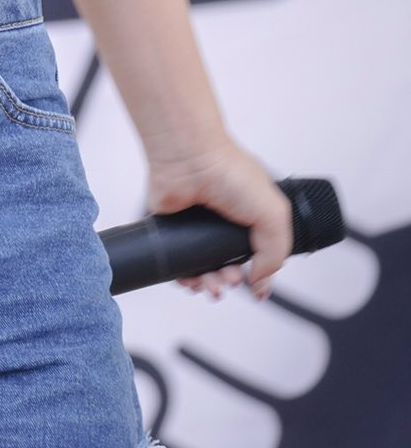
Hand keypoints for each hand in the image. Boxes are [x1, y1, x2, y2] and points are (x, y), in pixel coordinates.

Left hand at [144, 136, 293, 299]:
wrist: (189, 159)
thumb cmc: (230, 173)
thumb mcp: (273, 214)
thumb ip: (275, 252)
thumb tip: (260, 280)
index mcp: (251, 217)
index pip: (257, 256)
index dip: (258, 275)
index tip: (256, 288)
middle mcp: (224, 223)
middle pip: (229, 267)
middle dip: (231, 281)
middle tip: (230, 278)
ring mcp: (197, 227)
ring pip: (204, 270)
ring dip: (211, 283)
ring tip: (213, 282)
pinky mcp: (173, 231)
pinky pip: (178, 263)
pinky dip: (185, 278)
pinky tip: (192, 280)